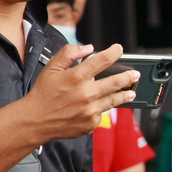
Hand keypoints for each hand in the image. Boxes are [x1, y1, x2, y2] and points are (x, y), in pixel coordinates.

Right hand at [23, 43, 138, 142]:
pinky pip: (102, 113)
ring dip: (125, 95)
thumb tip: (88, 48)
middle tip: (136, 74)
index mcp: (76, 77)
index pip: (102, 60)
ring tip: (131, 92)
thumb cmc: (43, 93)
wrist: (35, 121)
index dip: (114, 52)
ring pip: (114, 100)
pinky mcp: (90, 123)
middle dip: (129, 77)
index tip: (119, 49)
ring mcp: (89, 110)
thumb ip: (69, 54)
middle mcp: (85, 93)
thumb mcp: (51, 68)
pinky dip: (101, 108)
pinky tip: (100, 106)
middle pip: (116, 82)